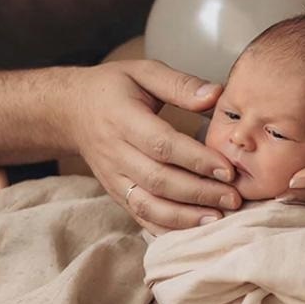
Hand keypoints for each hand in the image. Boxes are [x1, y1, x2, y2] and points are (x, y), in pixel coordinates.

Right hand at [66, 59, 240, 232]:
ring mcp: (113, 178)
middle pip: (158, 180)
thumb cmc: (114, 88)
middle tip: (233, 198)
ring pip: (148, 205)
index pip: (161, 144)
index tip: (227, 169)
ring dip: (185, 217)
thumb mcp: (143, 72)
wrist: (71, 111)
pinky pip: (140, 216)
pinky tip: (194, 231)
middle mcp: (115, 152)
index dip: (196, 160)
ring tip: (218, 218)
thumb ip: (180, 84)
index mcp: (122, 118)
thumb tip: (217, 95)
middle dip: (198, 193)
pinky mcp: (116, 193)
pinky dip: (167, 228)